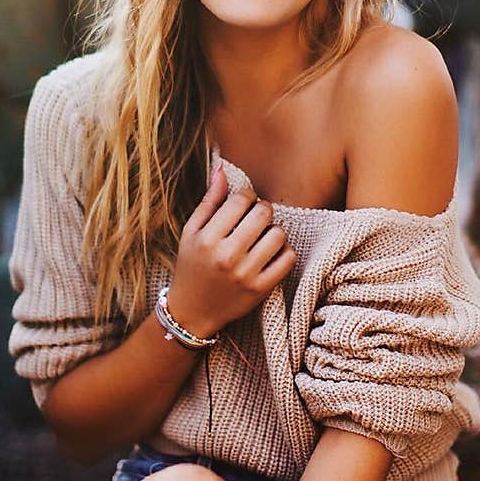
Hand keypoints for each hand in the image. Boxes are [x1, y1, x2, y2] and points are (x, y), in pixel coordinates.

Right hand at [166, 165, 296, 338]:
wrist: (192, 312)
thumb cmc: (191, 266)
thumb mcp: (191, 232)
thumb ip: (209, 201)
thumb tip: (223, 169)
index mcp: (208, 238)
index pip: (241, 200)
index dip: (246, 197)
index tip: (243, 205)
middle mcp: (226, 255)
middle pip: (263, 213)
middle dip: (263, 210)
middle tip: (256, 218)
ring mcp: (245, 274)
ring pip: (279, 234)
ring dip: (274, 231)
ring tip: (263, 236)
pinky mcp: (261, 289)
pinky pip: (288, 258)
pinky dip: (284, 251)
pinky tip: (271, 253)